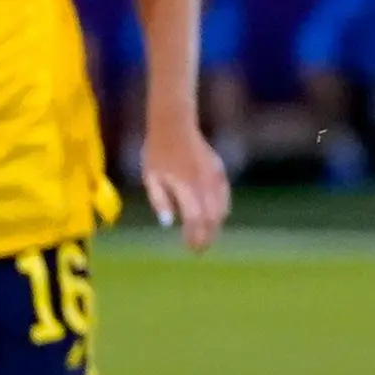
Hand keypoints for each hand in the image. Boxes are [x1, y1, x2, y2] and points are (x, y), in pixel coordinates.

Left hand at [140, 117, 232, 251]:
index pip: (195, 219)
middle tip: (198, 249)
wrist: (174, 125)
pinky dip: (221, 210)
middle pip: (211, 218)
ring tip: (205, 237)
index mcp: (184, 185)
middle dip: (207, 237)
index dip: (194, 236)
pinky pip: (224, 196)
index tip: (189, 247)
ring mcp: (213, 176)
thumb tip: (168, 224)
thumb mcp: (150, 176)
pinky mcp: (219, 171)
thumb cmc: (157, 151)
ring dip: (214, 227)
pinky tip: (214, 218)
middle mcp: (202, 183)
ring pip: (221, 209)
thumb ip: (159, 200)